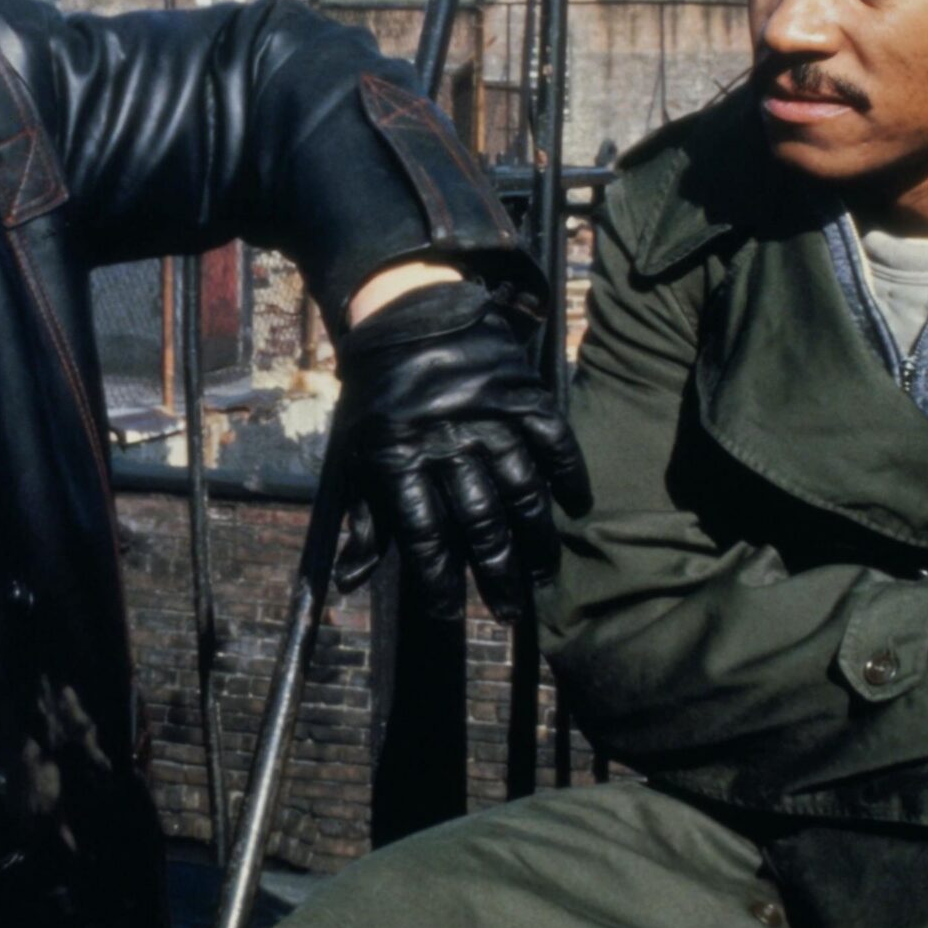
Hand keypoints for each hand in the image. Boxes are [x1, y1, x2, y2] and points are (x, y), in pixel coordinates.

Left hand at [328, 279, 591, 621]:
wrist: (405, 313)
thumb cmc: (377, 395)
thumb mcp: (359, 453)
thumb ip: (365, 519)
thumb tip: (350, 582)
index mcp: (400, 457)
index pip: (424, 534)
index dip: (438, 580)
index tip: (451, 615)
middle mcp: (447, 441)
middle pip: (480, 521)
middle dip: (497, 574)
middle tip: (510, 610)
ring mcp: (489, 416)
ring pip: (522, 489)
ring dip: (537, 537)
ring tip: (542, 572)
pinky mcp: (521, 391)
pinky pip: (554, 439)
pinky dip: (569, 473)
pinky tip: (576, 505)